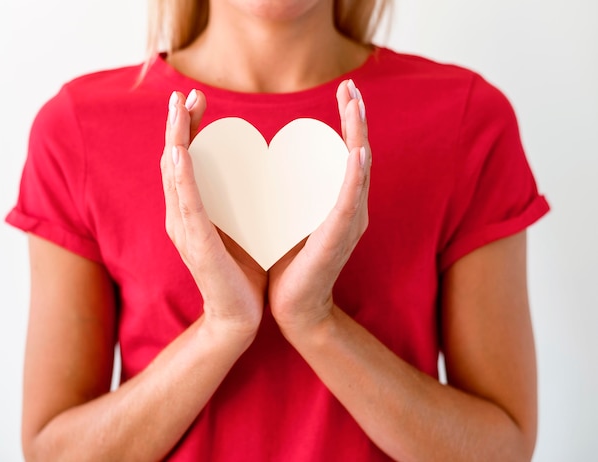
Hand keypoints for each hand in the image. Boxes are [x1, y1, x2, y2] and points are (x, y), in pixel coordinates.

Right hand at [161, 90, 266, 337]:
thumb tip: (258, 171)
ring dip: (175, 141)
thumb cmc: (242, 271)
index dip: (186, 127)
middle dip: (177, 125)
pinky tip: (180, 154)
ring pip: (174, 178)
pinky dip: (183, 178)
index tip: (196, 98)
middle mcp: (179, 217)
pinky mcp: (199, 248)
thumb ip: (239, 202)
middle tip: (185, 93)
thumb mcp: (240, 227)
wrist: (238, 316)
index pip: (183, 160)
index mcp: (189, 210)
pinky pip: (188, 207)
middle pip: (172, 162)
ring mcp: (185, 232)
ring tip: (179, 110)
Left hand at [268, 80, 370, 335]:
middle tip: (351, 87)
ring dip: (359, 137)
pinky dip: (355, 177)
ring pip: (359, 173)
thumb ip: (291, 195)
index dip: (350, 121)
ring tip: (355, 105)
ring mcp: (349, 224)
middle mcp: (353, 209)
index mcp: (342, 202)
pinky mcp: (337, 240)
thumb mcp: (290, 219)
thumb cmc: (288, 263)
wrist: (293, 307)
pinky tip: (358, 152)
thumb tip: (272, 166)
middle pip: (360, 155)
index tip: (345, 90)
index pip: (349, 153)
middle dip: (357, 119)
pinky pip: (349, 204)